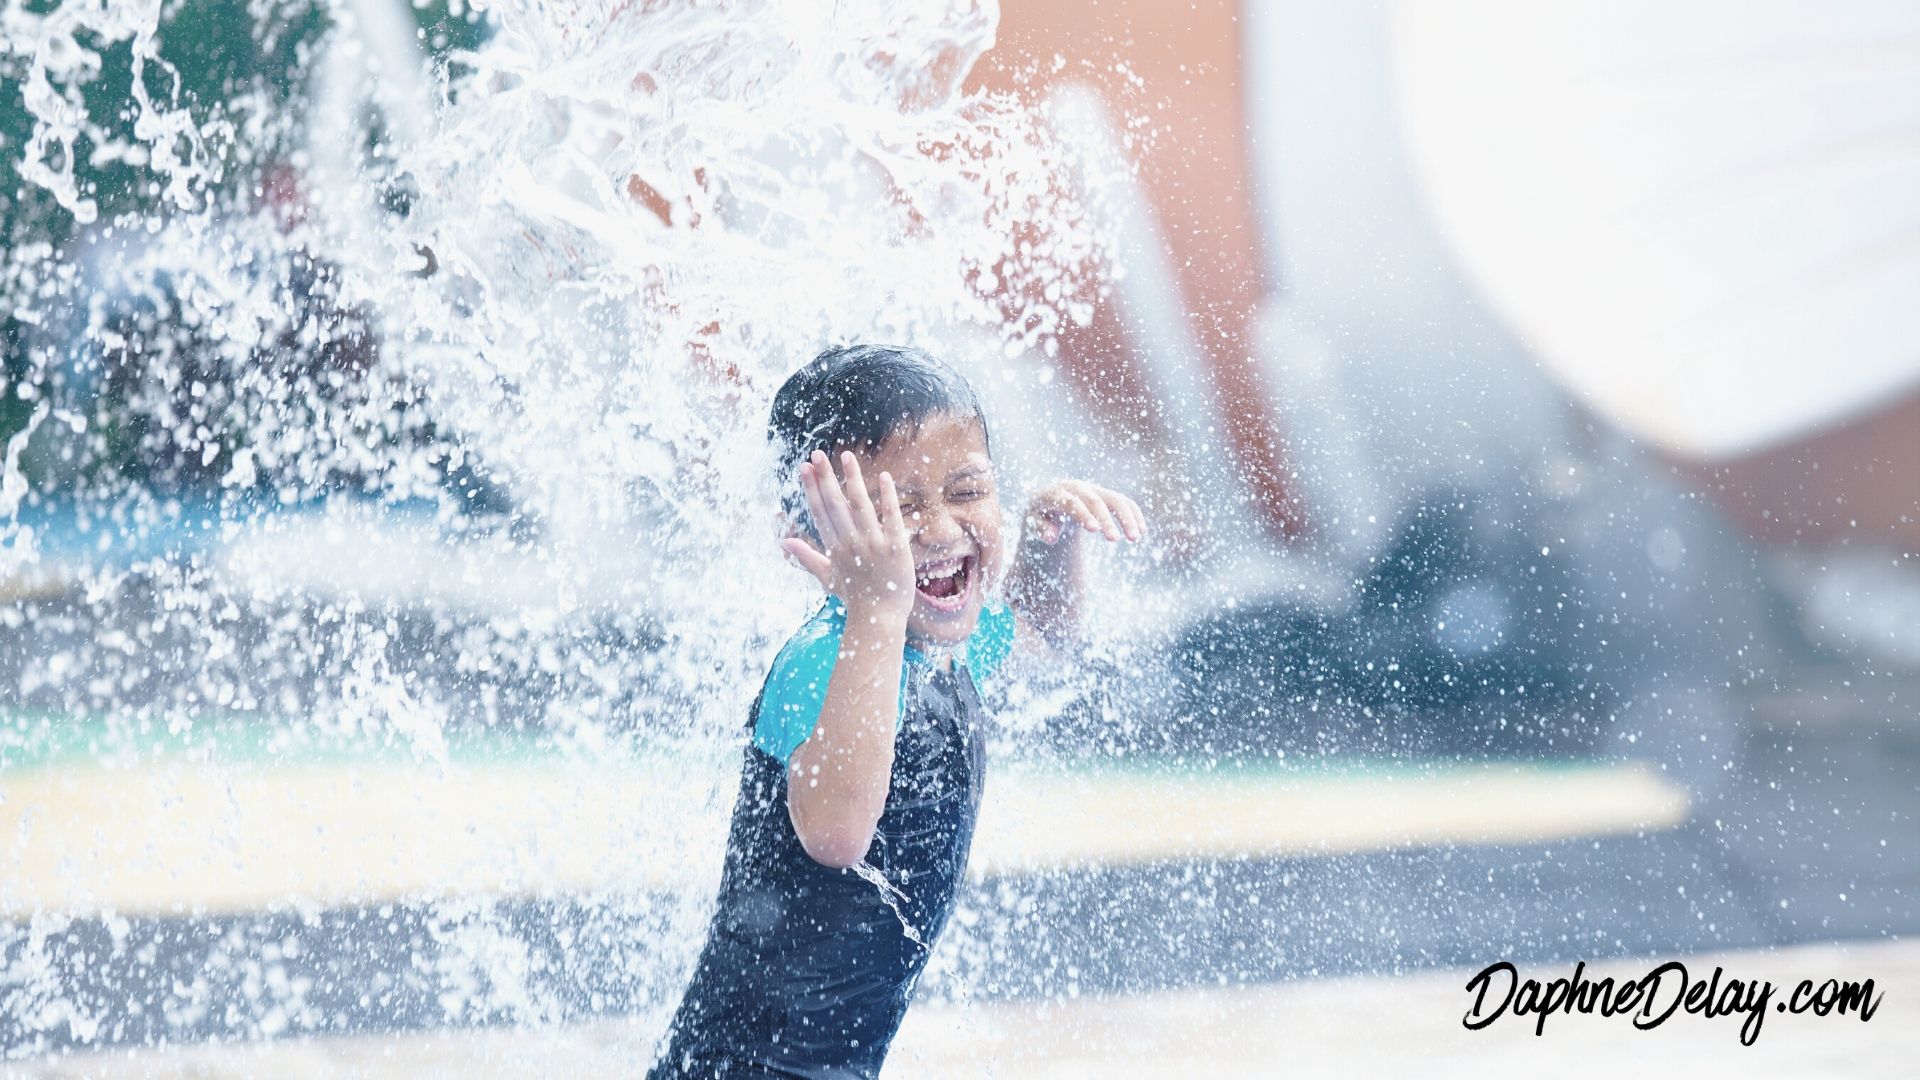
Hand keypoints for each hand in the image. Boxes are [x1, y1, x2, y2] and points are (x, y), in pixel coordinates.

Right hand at [781, 450, 915, 619]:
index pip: (820, 512)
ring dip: (852, 479)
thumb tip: (784, 542)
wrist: (881, 618)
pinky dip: (888, 497)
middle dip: (825, 477)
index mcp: (834, 548)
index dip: (812, 489)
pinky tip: (884, 477)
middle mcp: (850, 544)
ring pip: (860, 505)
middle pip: (835, 505)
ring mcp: (873, 545)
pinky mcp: (896, 548)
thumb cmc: (855, 597)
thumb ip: (806, 557)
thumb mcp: (827, 578)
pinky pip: (891, 518)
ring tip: (846, 456)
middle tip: (817, 454)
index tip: (805, 467)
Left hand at [1025, 480, 1145, 545]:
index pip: (1071, 502)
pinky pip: (1124, 502)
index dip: (1083, 514)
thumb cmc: (1041, 515)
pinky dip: (1134, 515)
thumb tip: (1051, 537)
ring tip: (1136, 538)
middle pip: (1095, 501)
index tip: (1095, 530)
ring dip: (1127, 518)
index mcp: (1056, 493)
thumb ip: (1041, 529)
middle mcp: (1077, 488)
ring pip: (1115, 499)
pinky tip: (1142, 531)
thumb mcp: (1034, 522)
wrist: (1052, 499)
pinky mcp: (1106, 495)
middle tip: (1114, 540)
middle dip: (1106, 519)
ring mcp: (1094, 490)